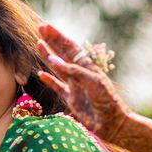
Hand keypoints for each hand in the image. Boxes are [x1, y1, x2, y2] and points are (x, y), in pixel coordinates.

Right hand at [36, 23, 132, 141]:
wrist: (112, 124)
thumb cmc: (107, 102)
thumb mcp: (92, 82)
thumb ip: (72, 71)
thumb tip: (52, 61)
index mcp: (88, 67)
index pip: (71, 48)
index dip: (59, 37)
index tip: (47, 27)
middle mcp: (80, 74)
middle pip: (63, 54)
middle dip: (52, 42)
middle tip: (40, 29)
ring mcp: (75, 86)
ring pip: (58, 68)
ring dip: (48, 56)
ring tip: (39, 44)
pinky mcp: (71, 100)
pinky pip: (57, 87)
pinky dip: (49, 80)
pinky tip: (41, 73)